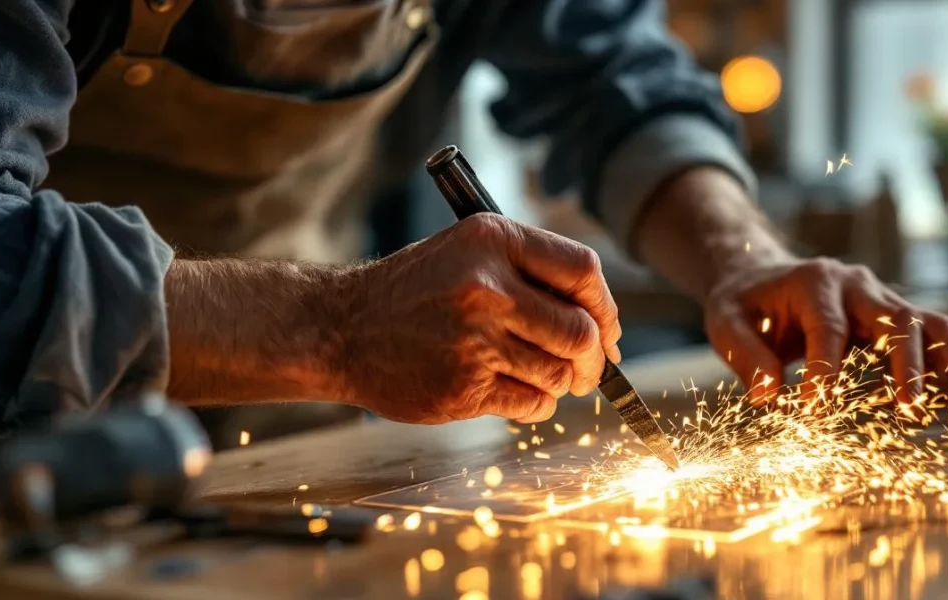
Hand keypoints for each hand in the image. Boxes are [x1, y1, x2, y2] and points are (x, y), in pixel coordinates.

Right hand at [333, 214, 621, 423]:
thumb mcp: (469, 252)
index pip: (583, 271)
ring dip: (563, 383)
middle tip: (589, 368)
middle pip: (581, 331)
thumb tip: (605, 328)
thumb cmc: (417, 291)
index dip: (606, 306)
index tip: (606, 329)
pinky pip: (532, 404)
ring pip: (561, 373)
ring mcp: (474, 340)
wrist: (340, 328)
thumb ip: (532, 273)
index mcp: (493, 240)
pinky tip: (512, 391)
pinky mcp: (463, 387)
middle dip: (595, 358)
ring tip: (541, 376)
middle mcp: (486, 286)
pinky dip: (535, 403)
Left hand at [703, 258, 947, 417]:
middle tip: (911, 413)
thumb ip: (745, 356)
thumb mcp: (726, 322)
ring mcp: (883, 299)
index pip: (829, 328)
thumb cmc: (743, 304)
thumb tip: (769, 396)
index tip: (815, 413)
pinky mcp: (896, 319)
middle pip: (898, 319)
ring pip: (933, 326)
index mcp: (815, 281)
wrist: (759, 278)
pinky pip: (938, 339)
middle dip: (908, 367)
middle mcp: (858, 285)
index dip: (826, 371)